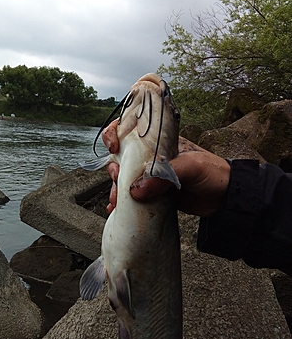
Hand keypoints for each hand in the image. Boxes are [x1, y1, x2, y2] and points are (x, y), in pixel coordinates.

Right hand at [103, 120, 230, 217]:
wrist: (225, 199)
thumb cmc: (213, 173)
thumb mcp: (190, 167)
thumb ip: (163, 175)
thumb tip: (135, 190)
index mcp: (159, 140)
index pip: (132, 128)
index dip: (116, 133)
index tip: (113, 146)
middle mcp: (152, 156)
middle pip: (122, 155)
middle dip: (114, 166)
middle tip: (117, 177)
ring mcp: (151, 175)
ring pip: (124, 177)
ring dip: (115, 187)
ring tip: (116, 199)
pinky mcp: (153, 193)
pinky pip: (131, 196)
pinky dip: (121, 202)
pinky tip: (115, 209)